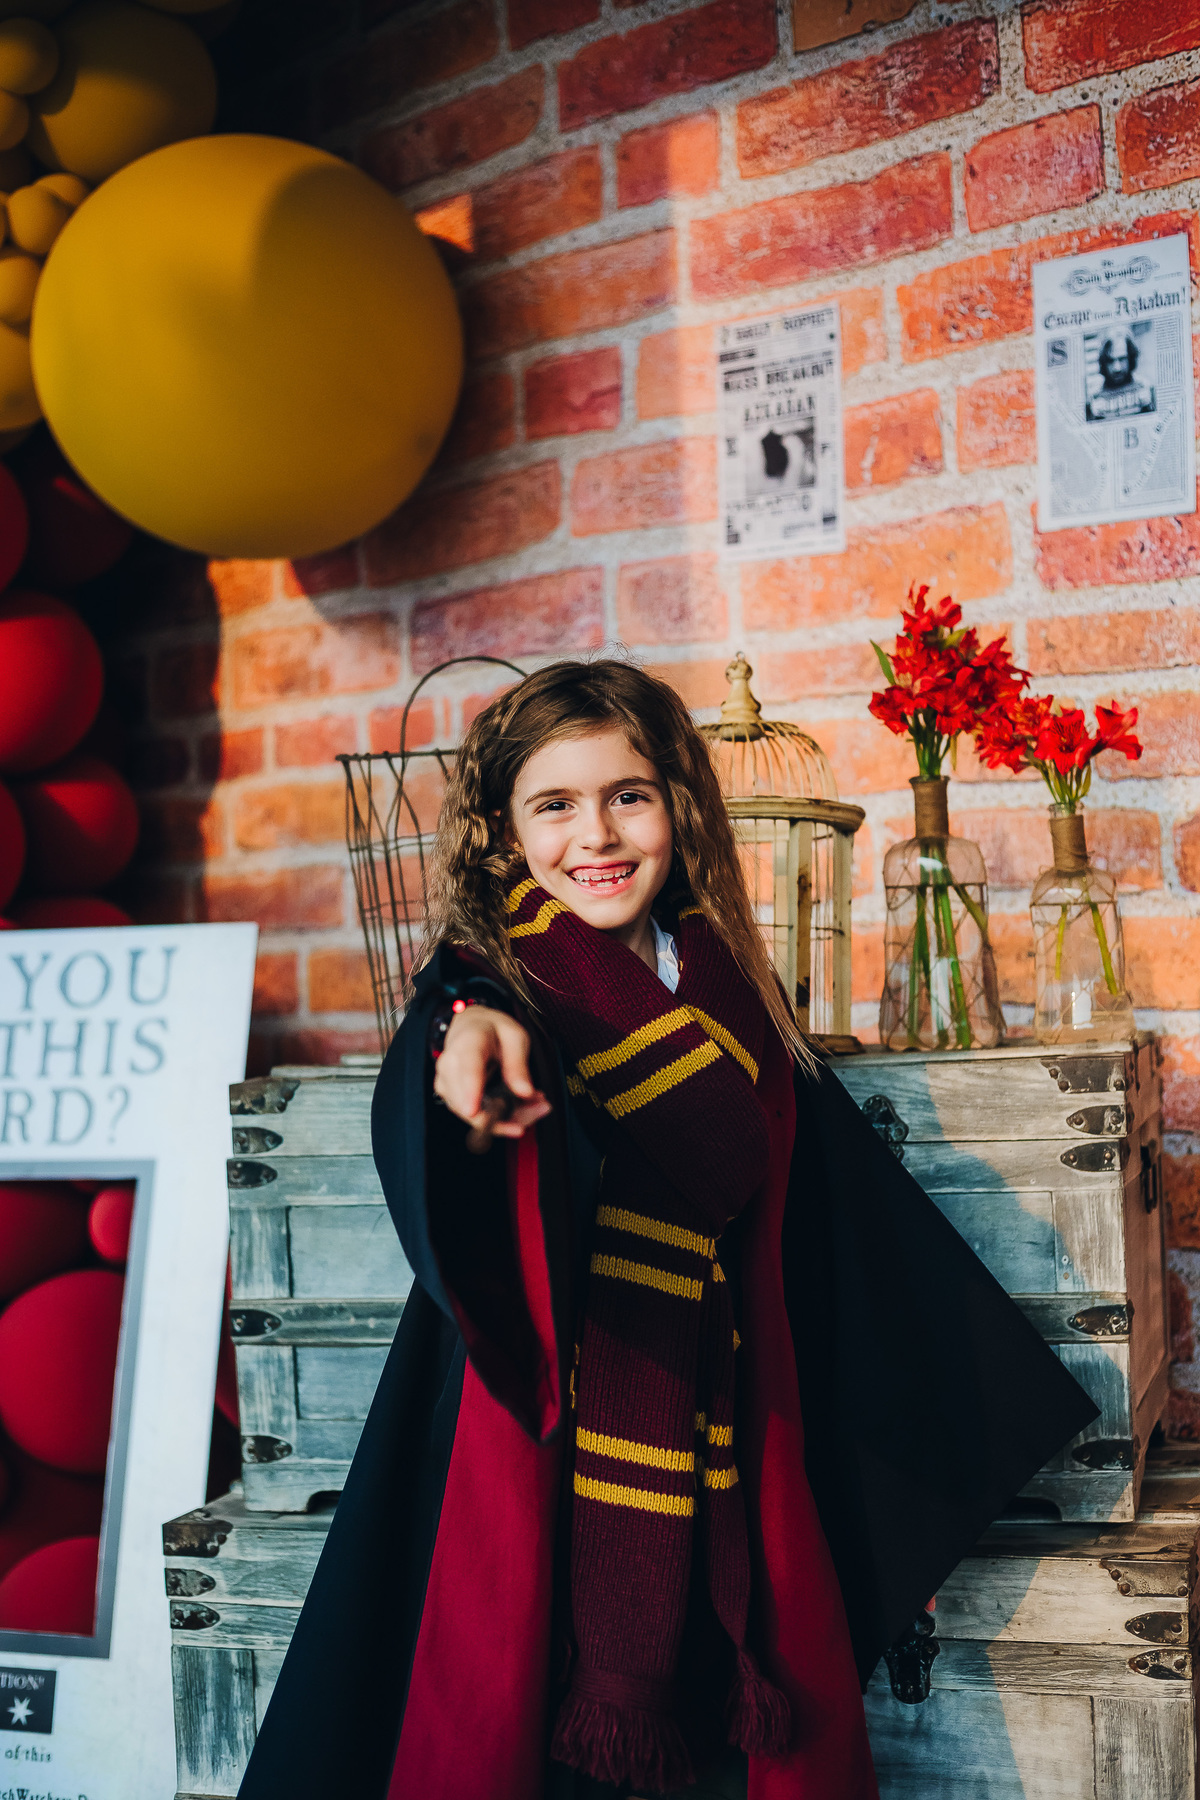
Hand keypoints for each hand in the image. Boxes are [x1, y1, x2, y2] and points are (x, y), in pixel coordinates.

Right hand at [434, 1006, 550, 1140]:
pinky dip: (502, 1119)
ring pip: (476, 1118)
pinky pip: (478, 1119)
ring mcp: (446, 1085)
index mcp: (468, 1043)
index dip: (470, 1092)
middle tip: (542, 1106)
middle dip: (510, 1114)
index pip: (467, 1069)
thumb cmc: (493, 1031)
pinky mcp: (451, 1100)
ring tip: (536, 1104)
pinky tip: (521, 1108)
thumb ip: (518, 1065)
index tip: (472, 1112)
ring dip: (510, 1118)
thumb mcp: (515, 1037)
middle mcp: (450, 1067)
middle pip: (471, 1104)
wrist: (471, 1027)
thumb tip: (525, 1093)